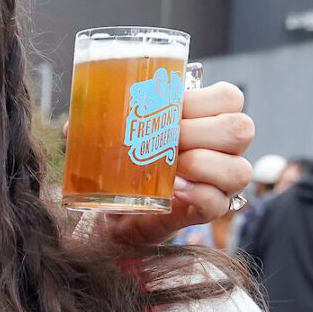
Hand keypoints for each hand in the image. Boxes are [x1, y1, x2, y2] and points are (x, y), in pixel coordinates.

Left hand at [85, 82, 254, 246]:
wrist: (116, 212)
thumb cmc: (124, 166)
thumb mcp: (113, 137)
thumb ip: (100, 122)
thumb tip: (71, 124)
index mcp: (208, 120)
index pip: (229, 98)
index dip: (201, 100)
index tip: (167, 108)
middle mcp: (223, 150)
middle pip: (241, 129)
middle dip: (201, 131)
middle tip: (167, 138)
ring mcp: (220, 183)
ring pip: (238, 169)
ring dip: (203, 163)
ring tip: (174, 165)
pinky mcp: (207, 212)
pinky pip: (218, 203)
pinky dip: (199, 195)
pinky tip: (177, 192)